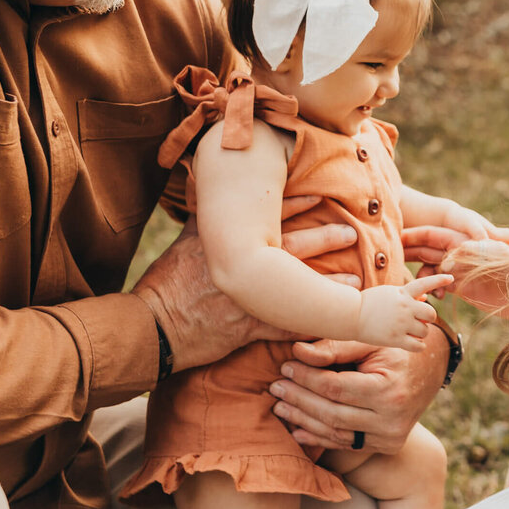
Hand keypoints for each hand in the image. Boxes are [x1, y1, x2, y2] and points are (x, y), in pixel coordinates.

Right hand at [133, 206, 359, 371]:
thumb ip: (203, 215)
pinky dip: (310, 324)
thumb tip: (205, 179)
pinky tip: (333, 321)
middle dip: (324, 238)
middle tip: (352, 231)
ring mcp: (247, 298)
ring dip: (328, 283)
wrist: (152, 328)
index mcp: (228, 242)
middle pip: (291, 248)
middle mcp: (241, 267)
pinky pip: (286, 327)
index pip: (268, 217)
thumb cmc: (167, 282)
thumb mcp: (184, 242)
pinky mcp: (248, 328)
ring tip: (356, 277)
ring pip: (296, 287)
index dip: (297, 204)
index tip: (321, 194)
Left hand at [270, 336, 448, 453]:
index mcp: (389, 389)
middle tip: (275, 387)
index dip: (307, 378)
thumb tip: (297, 352)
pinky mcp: (387, 445)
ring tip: (280, 406)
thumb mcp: (371, 340)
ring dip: (303, 420)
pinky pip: (347, 444)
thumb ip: (335, 347)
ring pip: (336, 433)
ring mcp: (391, 436)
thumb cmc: (396, 348)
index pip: (335, 387)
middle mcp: (392, 418)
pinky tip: (297, 430)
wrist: (431, 369)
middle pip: (332, 413)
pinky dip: (319, 438)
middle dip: (299, 400)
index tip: (286, 366)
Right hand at [354, 275, 449, 349]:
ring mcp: (401, 324)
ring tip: (411, 332)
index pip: (425, 283)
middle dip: (428, 318)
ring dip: (421, 332)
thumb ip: (409, 295)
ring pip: (425, 331)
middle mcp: (405, 308)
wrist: (349, 315)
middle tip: (419, 320)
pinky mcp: (395, 339)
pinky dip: (419, 345)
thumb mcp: (388, 293)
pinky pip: (418, 345)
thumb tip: (426, 297)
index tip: (451, 277)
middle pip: (431, 314)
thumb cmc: (368, 302)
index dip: (439, 279)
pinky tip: (414, 343)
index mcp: (402, 293)